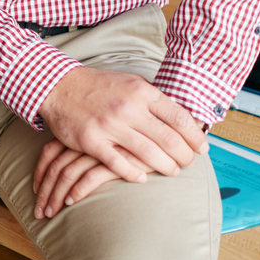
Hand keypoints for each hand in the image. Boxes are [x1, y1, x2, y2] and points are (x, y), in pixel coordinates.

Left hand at [33, 138, 120, 218]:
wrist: (159, 134)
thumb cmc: (127, 141)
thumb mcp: (100, 143)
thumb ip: (83, 152)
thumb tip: (63, 171)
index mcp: (78, 134)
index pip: (49, 152)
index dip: (39, 172)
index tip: (35, 190)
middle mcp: (85, 140)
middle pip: (55, 167)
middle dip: (44, 191)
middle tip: (40, 211)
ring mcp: (99, 150)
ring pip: (67, 174)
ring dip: (56, 195)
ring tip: (51, 212)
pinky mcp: (115, 161)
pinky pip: (89, 177)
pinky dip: (77, 190)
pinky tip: (71, 202)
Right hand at [37, 67, 206, 185]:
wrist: (57, 86)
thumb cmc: (99, 86)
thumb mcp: (131, 82)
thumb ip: (155, 98)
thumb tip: (185, 116)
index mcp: (141, 92)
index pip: (180, 119)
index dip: (196, 137)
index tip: (202, 148)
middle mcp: (128, 108)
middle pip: (170, 141)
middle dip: (185, 157)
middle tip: (187, 163)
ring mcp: (109, 125)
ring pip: (149, 155)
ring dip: (166, 167)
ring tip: (171, 170)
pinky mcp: (92, 141)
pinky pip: (119, 164)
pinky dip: (134, 174)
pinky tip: (142, 177)